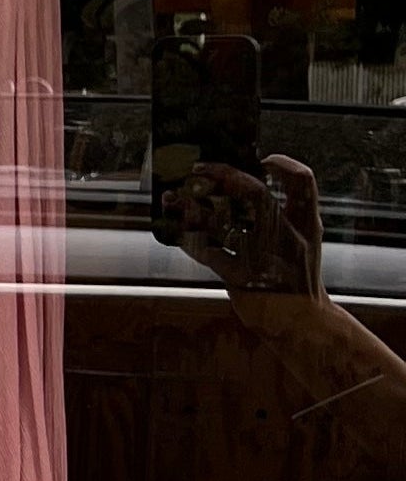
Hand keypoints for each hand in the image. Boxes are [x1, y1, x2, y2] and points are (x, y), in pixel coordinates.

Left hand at [179, 153, 324, 315]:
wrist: (302, 321)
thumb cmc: (296, 275)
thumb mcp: (303, 240)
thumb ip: (285, 214)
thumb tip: (244, 183)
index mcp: (307, 224)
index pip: (304, 181)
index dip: (284, 164)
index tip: (262, 158)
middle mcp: (288, 237)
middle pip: (255, 193)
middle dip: (223, 175)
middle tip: (198, 169)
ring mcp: (264, 258)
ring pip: (222, 222)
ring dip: (191, 206)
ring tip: (172, 196)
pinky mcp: (241, 278)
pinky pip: (207, 252)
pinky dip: (188, 238)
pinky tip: (176, 230)